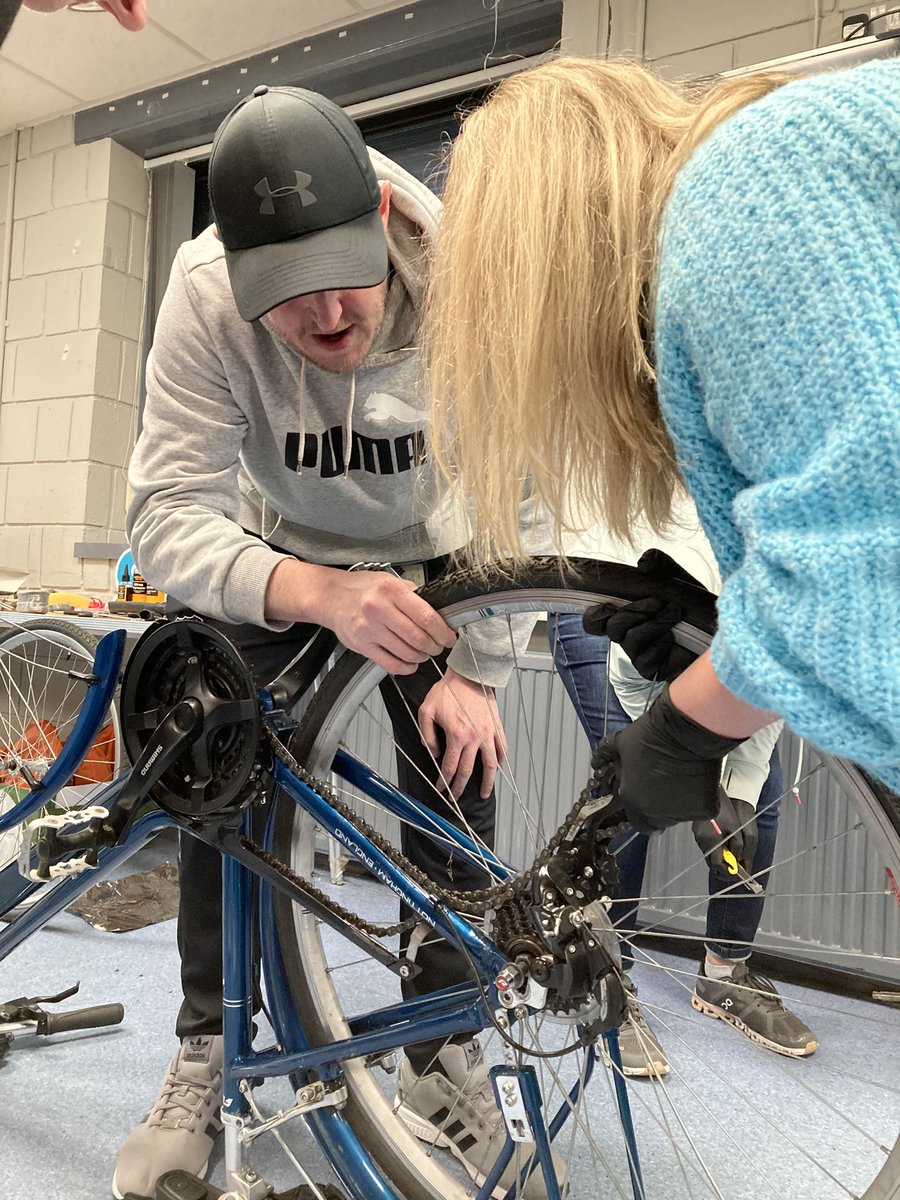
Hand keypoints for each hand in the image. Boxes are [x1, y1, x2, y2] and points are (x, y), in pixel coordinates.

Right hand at [265, 561, 456, 674]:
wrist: (330, 596)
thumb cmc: (361, 588)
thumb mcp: (389, 580)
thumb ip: (412, 594)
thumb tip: (438, 610)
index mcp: (391, 590)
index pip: (427, 617)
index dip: (444, 632)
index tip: (449, 637)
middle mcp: (380, 609)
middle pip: (419, 638)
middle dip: (435, 647)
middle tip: (438, 647)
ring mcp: (370, 629)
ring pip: (407, 653)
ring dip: (421, 657)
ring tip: (424, 653)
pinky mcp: (362, 645)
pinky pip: (391, 664)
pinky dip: (406, 668)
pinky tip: (410, 663)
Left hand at [418, 668, 507, 799]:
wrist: (470, 674)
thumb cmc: (447, 690)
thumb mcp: (426, 710)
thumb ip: (427, 734)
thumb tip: (434, 753)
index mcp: (456, 736)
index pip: (449, 767)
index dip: (444, 781)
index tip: (440, 789)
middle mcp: (474, 738)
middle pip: (467, 771)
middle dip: (460, 787)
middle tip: (455, 798)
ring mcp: (487, 734)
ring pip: (490, 765)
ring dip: (487, 782)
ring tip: (484, 793)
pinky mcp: (496, 727)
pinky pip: (501, 749)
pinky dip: (500, 761)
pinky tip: (497, 769)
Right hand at [582, 549, 708, 681]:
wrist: (718, 629)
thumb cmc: (692, 606)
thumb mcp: (676, 579)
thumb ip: (659, 564)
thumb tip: (642, 563)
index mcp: (626, 615)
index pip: (594, 621)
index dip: (594, 616)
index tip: (607, 605)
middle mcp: (627, 635)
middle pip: (612, 627)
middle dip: (634, 611)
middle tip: (658, 602)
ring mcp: (638, 654)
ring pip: (630, 639)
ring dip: (655, 622)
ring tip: (676, 613)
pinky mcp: (651, 669)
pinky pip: (646, 658)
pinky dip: (662, 643)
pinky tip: (676, 638)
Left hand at [591, 685, 744, 833]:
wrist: (686, 729)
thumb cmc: (651, 735)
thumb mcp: (619, 742)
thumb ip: (604, 756)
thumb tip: (596, 763)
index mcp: (633, 801)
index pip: (635, 819)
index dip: (639, 807)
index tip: (645, 795)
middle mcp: (657, 814)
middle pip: (657, 821)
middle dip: (658, 806)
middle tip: (664, 785)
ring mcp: (683, 814)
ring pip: (679, 816)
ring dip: (677, 803)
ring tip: (680, 778)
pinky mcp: (705, 809)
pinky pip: (700, 809)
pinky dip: (698, 797)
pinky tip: (696, 779)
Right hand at [693, 792, 757, 876]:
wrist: (708, 792)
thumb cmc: (724, 810)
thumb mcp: (735, 828)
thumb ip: (737, 846)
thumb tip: (737, 860)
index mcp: (712, 842)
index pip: (717, 865)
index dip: (727, 872)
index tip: (735, 873)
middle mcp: (702, 842)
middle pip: (711, 862)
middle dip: (723, 866)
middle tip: (734, 865)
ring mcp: (697, 836)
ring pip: (708, 853)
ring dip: (718, 856)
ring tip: (730, 852)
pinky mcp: (696, 831)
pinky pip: (706, 844)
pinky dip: (714, 847)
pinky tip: (721, 840)